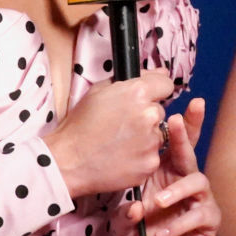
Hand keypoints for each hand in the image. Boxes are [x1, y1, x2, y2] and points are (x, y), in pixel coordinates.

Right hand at [45, 70, 175, 197]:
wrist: (68, 160)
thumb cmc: (80, 124)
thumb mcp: (99, 90)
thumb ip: (134, 79)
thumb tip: (160, 72)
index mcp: (138, 93)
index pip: (166, 84)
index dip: (156, 90)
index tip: (148, 98)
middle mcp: (149, 115)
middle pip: (160, 111)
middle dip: (146, 116)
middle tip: (123, 125)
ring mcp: (152, 141)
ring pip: (158, 134)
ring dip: (146, 137)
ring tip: (121, 143)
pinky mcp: (150, 163)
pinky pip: (153, 155)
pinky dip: (142, 156)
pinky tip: (123, 156)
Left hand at [114, 99, 220, 235]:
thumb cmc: (140, 233)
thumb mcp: (124, 222)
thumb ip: (125, 213)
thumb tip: (134, 207)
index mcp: (165, 173)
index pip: (175, 145)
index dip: (184, 124)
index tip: (186, 102)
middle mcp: (184, 181)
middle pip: (190, 153)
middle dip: (184, 135)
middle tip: (176, 121)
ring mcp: (199, 200)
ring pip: (197, 182)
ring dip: (175, 191)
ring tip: (156, 203)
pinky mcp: (208, 221)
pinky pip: (198, 215)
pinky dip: (178, 224)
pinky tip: (161, 233)